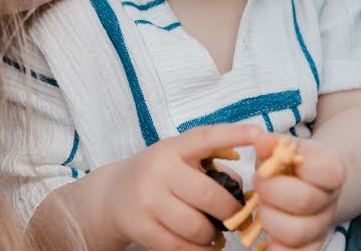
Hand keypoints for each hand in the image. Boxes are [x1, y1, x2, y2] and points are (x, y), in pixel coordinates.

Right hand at [103, 123, 259, 250]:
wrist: (113, 195)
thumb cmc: (160, 174)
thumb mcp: (179, 158)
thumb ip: (211, 165)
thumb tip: (242, 190)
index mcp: (173, 147)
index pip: (206, 137)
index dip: (233, 134)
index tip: (258, 132)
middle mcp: (159, 169)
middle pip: (209, 196)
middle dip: (231, 212)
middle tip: (238, 218)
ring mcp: (147, 199)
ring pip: (197, 228)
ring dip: (214, 236)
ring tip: (216, 233)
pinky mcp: (141, 227)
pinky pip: (180, 248)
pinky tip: (202, 246)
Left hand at [253, 133, 344, 250]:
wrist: (304, 185)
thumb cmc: (290, 162)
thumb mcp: (283, 146)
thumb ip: (272, 143)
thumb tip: (261, 140)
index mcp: (330, 170)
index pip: (325, 171)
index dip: (296, 165)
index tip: (277, 161)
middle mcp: (330, 201)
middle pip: (304, 201)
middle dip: (272, 190)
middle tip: (257, 182)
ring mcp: (320, 227)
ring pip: (297, 233)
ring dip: (269, 218)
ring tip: (260, 206)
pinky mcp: (308, 247)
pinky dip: (274, 247)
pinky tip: (263, 233)